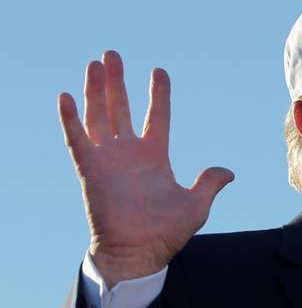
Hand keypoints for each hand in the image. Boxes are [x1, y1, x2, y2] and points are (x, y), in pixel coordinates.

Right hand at [58, 51, 233, 287]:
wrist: (140, 253)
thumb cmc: (166, 233)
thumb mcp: (196, 205)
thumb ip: (209, 183)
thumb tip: (229, 172)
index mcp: (154, 157)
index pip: (156, 116)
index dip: (158, 94)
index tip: (159, 71)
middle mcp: (129, 153)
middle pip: (120, 108)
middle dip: (116, 82)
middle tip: (112, 54)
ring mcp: (108, 159)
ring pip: (98, 116)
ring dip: (95, 90)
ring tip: (94, 64)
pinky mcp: (89, 170)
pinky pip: (76, 140)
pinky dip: (70, 119)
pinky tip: (65, 97)